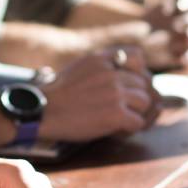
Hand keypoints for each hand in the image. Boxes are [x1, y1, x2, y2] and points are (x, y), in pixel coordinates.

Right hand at [38, 47, 160, 141]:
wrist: (42, 112)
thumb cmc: (58, 95)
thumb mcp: (80, 67)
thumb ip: (102, 66)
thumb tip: (125, 77)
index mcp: (102, 58)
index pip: (138, 56)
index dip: (139, 72)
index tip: (129, 84)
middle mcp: (112, 72)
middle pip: (144, 83)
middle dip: (138, 97)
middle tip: (126, 109)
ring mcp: (115, 92)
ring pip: (145, 103)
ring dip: (137, 114)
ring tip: (121, 120)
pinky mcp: (116, 114)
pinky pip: (138, 122)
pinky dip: (130, 129)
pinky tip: (116, 130)